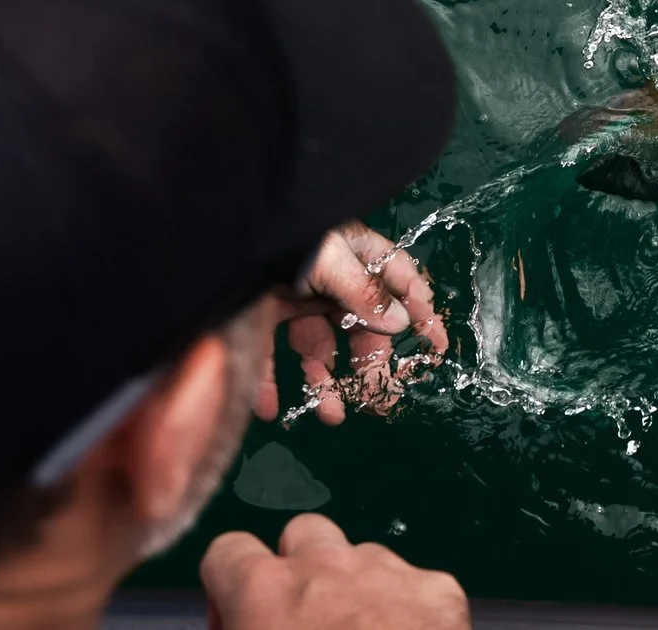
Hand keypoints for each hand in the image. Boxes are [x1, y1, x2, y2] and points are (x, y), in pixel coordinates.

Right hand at [202, 514, 468, 629]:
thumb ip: (245, 628)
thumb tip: (251, 626)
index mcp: (264, 589)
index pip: (227, 551)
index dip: (228, 586)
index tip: (241, 621)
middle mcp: (324, 563)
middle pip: (302, 535)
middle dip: (299, 570)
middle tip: (303, 624)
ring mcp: (387, 569)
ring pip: (361, 557)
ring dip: (354, 588)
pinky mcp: (437, 588)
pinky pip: (413, 585)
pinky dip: (406, 610)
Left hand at [254, 221, 448, 424]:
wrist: (221, 240)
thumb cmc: (285, 241)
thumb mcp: (330, 260)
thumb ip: (365, 292)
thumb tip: (401, 323)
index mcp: (354, 255)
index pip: (399, 282)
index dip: (420, 311)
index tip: (436, 346)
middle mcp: (329, 279)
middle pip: (359, 325)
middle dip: (370, 365)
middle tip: (378, 402)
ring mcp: (294, 297)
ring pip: (317, 347)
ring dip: (324, 384)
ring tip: (330, 417)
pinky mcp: (259, 316)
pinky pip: (269, 355)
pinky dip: (270, 384)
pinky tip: (272, 409)